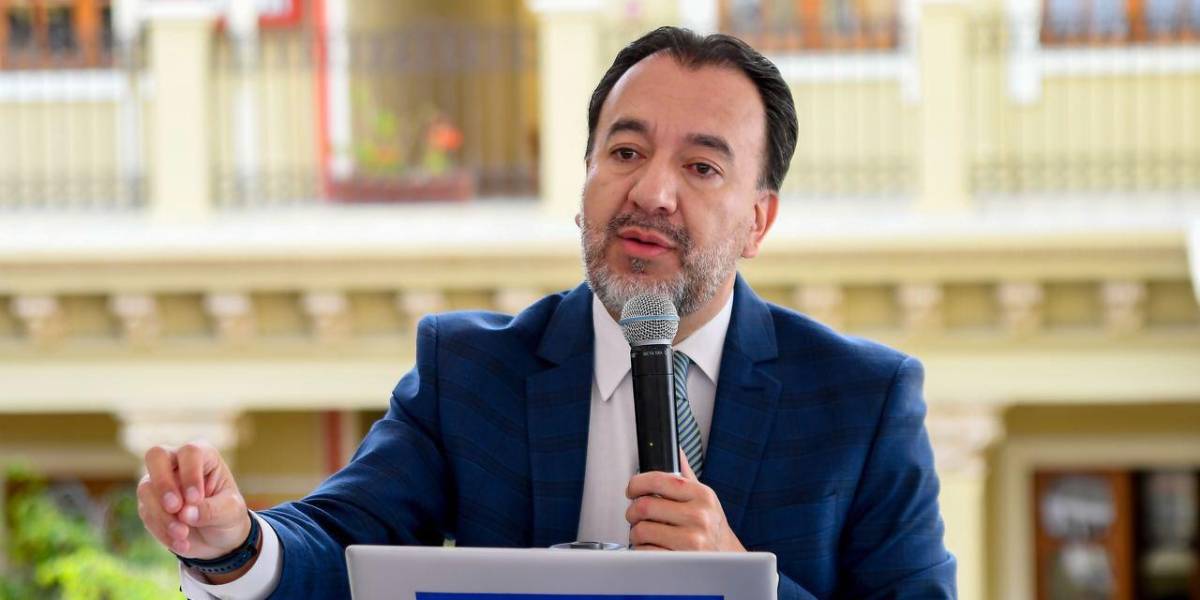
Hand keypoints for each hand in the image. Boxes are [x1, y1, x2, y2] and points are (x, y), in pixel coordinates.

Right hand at [136, 441, 250, 561]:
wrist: (217, 538)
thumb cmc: (228, 514)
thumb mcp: (230, 512)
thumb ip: (211, 510)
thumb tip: (185, 513)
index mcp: (203, 456)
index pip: (190, 452)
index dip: (190, 474)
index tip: (196, 499)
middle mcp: (177, 463)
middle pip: (156, 456)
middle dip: (163, 483)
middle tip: (175, 507)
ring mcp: (159, 482)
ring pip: (146, 489)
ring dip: (163, 515)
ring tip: (183, 535)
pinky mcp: (148, 504)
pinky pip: (146, 513)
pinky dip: (162, 531)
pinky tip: (181, 543)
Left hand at [624, 450, 745, 551]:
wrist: (726, 559)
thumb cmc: (710, 527)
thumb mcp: (703, 498)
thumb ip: (685, 474)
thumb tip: (675, 448)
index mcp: (702, 495)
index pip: (657, 480)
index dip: (637, 484)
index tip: (632, 489)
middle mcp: (699, 516)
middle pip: (643, 506)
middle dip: (632, 512)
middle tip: (635, 515)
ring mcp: (691, 541)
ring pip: (640, 530)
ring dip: (636, 533)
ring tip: (647, 534)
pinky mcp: (680, 561)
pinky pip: (644, 552)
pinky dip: (642, 550)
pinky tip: (653, 548)